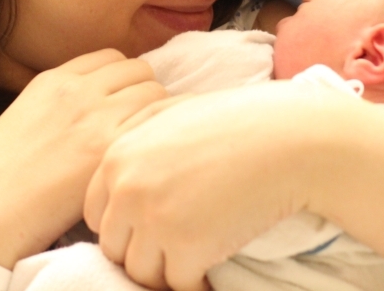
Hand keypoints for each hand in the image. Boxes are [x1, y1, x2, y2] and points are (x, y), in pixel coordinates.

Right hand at [0, 49, 167, 267]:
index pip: (112, 57)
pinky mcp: (107, 150)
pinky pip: (155, 124)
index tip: (124, 102)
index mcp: (54, 80)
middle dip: (144, 93)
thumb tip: (101, 102)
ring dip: (156, 115)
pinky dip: (158, 137)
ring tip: (145, 143)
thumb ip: (63, 101)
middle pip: (139, 70)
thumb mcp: (26, 115)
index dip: (124, 79)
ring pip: (154, 93)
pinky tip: (148, 159)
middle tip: (140, 124)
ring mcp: (94, 117)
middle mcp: (77, 90)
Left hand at [84, 80, 346, 290]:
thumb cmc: (239, 119)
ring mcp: (154, 220)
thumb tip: (124, 171)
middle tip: (173, 251)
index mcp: (118, 156)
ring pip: (141, 273)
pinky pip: (178, 285)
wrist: (289, 138)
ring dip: (166, 273)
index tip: (150, 228)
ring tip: (191, 264)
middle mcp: (127, 189)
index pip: (94, 212)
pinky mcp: (187, 248)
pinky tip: (211, 275)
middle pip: (113, 247)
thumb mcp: (175, 110)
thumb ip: (139, 133)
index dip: (122, 224)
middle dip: (141, 252)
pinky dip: (195, 285)